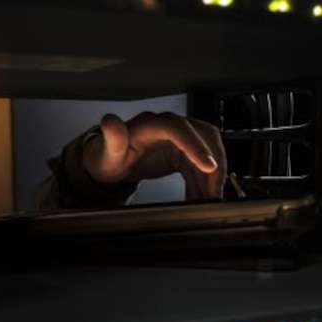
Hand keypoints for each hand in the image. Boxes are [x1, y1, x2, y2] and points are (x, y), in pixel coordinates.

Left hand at [82, 112, 226, 199]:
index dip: (196, 145)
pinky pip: (199, 166)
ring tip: (209, 200)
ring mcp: (177, 139)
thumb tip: (110, 122)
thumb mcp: (106, 151)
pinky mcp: (181, 152)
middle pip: (203, 136)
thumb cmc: (107, 156)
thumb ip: (111, 137)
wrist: (107, 162)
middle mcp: (168, 127)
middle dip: (215, 162)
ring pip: (207, 152)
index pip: (179, 129)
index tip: (208, 166)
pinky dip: (203, 182)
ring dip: (211, 177)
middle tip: (215, 190)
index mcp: (150, 125)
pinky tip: (199, 197)